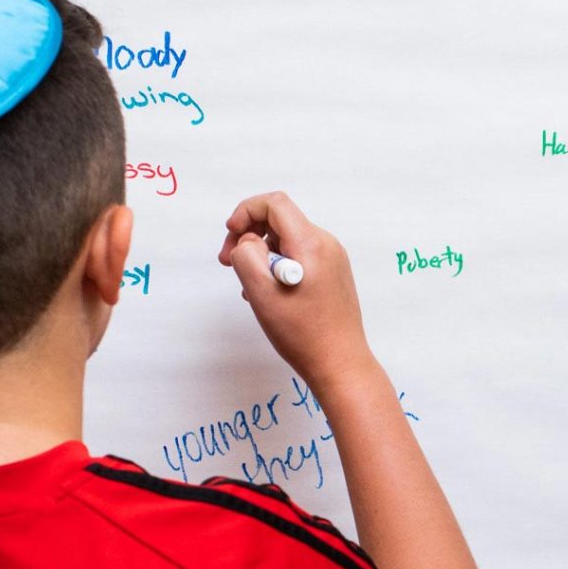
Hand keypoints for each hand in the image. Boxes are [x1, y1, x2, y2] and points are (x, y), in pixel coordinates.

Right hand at [218, 191, 376, 392]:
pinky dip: (277, 266)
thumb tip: (248, 240)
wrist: (339, 364)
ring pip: (287, 241)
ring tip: (250, 287)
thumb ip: (247, 255)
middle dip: (249, 235)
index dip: (245, 212)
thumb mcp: (261, 291)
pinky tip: (268, 294)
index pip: (274, 204)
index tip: (230, 235)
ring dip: (261, 254)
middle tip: (228, 262)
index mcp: (311, 243)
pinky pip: (299, 257)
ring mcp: (332, 260)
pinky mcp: (333, 275)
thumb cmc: (302, 333)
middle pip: (280, 220)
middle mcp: (326, 245)